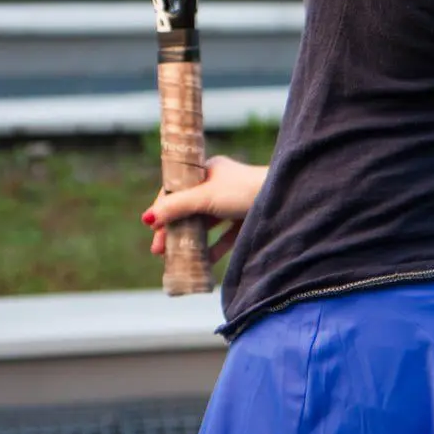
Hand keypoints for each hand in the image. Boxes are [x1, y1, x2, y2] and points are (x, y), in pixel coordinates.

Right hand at [143, 154, 267, 264]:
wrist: (285, 199)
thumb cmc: (243, 191)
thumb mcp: (205, 197)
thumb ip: (177, 207)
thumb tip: (147, 218)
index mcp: (209, 170)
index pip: (177, 190)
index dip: (163, 208)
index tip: (152, 228)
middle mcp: (219, 185)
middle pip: (188, 210)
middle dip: (172, 229)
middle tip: (158, 250)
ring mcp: (233, 203)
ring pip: (205, 224)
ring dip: (189, 241)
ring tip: (173, 258)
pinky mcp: (246, 219)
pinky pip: (224, 236)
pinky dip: (212, 248)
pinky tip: (201, 262)